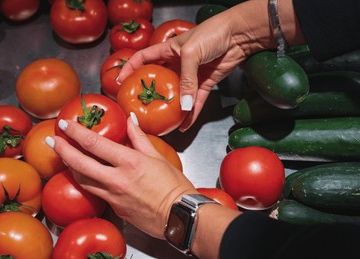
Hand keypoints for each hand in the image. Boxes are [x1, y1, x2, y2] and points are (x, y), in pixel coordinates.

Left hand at [47, 116, 197, 238]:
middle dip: (62, 149)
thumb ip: (139, 137)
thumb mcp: (157, 157)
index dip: (76, 132)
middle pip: (79, 163)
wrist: (180, 215)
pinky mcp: (114, 208)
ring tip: (65, 155)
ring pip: (82, 180)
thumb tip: (129, 120)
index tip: (66, 125)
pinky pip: (95, 192)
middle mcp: (117, 179)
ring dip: (70, 166)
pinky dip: (87, 180)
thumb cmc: (174, 186)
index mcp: (129, 162)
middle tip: (53, 140)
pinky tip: (85, 174)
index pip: (94, 143)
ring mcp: (113, 196)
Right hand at [118, 0, 303, 131]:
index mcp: (168, 49)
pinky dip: (192, 113)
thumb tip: (183, 105)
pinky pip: (196, 101)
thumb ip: (186, 79)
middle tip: (141, 108)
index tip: (119, 81)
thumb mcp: (191, 53)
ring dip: (172, 108)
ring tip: (163, 123)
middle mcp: (177, 63)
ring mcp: (192, 74)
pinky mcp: (206, 83)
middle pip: (160, 80)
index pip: (143, 58)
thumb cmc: (213, 33)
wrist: (239, 35)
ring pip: (178, 95)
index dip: (130, 68)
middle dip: (151, 94)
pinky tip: (186, 124)